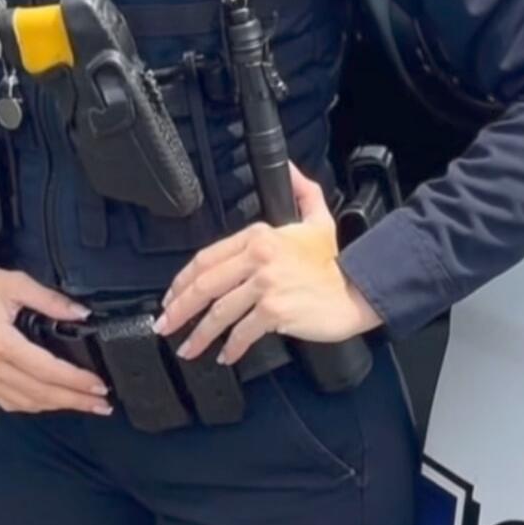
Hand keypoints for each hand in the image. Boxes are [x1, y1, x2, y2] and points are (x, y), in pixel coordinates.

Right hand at [0, 263, 111, 415]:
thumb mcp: (17, 283)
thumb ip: (51, 300)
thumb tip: (81, 313)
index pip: (46, 370)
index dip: (75, 381)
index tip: (98, 385)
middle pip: (39, 393)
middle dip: (74, 400)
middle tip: (101, 404)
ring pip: (25, 403)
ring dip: (57, 406)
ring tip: (83, 404)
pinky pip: (9, 402)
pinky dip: (34, 405)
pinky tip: (52, 401)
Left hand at [153, 165, 382, 364]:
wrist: (358, 290)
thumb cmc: (335, 262)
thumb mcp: (317, 219)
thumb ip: (302, 191)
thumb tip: (289, 168)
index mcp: (259, 236)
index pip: (208, 258)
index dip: (183, 280)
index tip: (172, 296)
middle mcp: (258, 258)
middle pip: (205, 285)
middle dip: (179, 308)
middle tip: (165, 325)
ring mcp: (265, 286)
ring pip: (219, 312)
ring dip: (199, 334)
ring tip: (188, 347)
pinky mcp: (275, 312)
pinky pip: (243, 332)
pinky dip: (231, 348)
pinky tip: (225, 356)